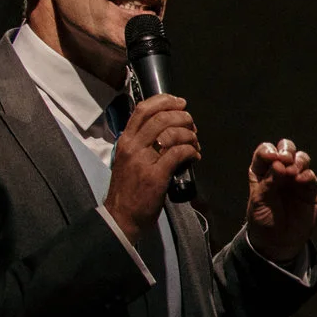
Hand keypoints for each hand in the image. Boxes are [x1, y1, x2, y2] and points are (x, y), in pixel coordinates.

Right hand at [104, 94, 199, 242]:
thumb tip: (165, 129)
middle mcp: (132, 146)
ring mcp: (143, 160)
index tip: (180, 102)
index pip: (143, 109)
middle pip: (161, 118)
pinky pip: (179, 153)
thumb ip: (142, 143)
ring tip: (195, 143)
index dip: (164, 101)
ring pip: (172, 133)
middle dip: (183, 117)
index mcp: (125, 140)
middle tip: (192, 125)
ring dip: (190, 135)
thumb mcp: (128, 159)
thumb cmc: (129, 188)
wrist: (121, 216)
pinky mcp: (156, 175)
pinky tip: (195, 157)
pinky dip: (192, 152)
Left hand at [247, 138, 316, 264]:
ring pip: (301, 158)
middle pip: (285, 148)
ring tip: (293, 172)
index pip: (265, 151)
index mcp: (262, 171)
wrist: (278, 241)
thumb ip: (268, 182)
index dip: (268, 151)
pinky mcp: (309, 189)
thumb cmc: (263, 220)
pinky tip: (300, 181)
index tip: (272, 159)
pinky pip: (311, 175)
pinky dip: (307, 175)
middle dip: (286, 150)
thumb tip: (280, 164)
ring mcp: (295, 179)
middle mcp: (280, 171)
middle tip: (284, 160)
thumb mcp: (258, 202)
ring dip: (298, 160)